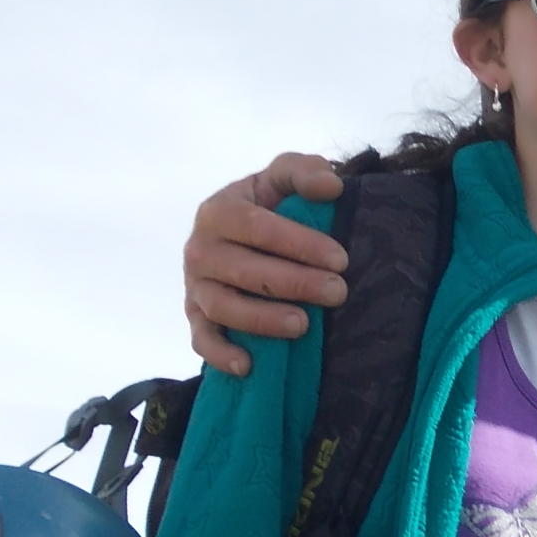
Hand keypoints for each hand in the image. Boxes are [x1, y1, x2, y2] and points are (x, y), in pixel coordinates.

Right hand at [184, 152, 347, 374]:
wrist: (243, 235)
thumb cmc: (268, 204)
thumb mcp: (282, 178)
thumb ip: (304, 170)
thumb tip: (330, 186)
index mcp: (218, 210)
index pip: (257, 227)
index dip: (299, 243)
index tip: (341, 259)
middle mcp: (200, 249)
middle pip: (245, 270)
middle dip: (294, 283)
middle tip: (338, 292)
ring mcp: (195, 286)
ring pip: (224, 307)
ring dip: (263, 319)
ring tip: (303, 325)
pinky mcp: (196, 317)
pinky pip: (201, 340)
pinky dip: (221, 354)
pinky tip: (249, 366)